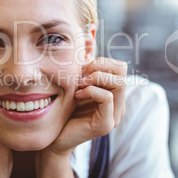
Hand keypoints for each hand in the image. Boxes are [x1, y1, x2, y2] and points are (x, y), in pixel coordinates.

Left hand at [35, 57, 126, 177]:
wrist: (54, 137)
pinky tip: (77, 95)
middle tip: (80, 76)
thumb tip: (89, 40)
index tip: (82, 69)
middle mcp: (119, 104)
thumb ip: (85, 68)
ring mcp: (115, 115)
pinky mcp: (106, 124)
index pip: (120, 66)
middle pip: (122, 72)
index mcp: (114, 93)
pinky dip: (91, 90)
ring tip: (78, 84)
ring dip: (96, 78)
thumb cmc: (64, 109)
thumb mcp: (76, 84)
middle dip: (99, 67)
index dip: (102, 62)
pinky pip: (107, 98)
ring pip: (119, 83)